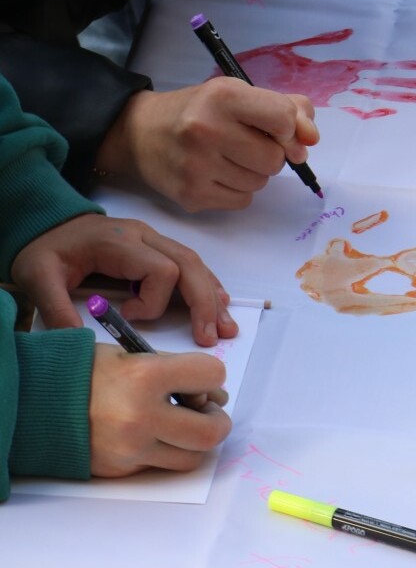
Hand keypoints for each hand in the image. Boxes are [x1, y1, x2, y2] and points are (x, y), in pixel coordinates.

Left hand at [10, 214, 234, 345]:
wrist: (45, 223)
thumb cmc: (44, 250)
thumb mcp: (38, 277)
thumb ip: (55, 308)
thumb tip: (79, 344)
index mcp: (120, 243)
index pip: (161, 269)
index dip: (154, 301)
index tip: (127, 317)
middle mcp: (143, 237)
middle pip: (189, 263)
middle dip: (203, 301)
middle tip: (211, 337)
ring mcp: (151, 239)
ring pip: (194, 262)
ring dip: (211, 294)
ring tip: (225, 326)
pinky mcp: (152, 247)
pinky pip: (186, 262)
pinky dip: (204, 283)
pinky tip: (218, 301)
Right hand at [89, 344, 229, 476]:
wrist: (42, 402)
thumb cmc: (90, 371)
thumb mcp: (134, 355)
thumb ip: (174, 370)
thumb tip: (209, 391)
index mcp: (146, 377)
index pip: (211, 376)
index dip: (213, 377)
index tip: (204, 379)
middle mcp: (142, 417)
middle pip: (210, 432)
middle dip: (217, 420)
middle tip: (207, 411)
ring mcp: (132, 449)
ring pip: (191, 458)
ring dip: (195, 442)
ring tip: (183, 425)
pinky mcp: (123, 470)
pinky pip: (160, 466)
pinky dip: (166, 452)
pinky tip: (154, 434)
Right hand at [96, 81, 319, 212]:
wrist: (141, 132)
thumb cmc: (200, 109)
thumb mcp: (240, 94)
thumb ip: (287, 108)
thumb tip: (311, 140)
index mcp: (223, 96)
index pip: (283, 118)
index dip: (289, 129)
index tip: (279, 130)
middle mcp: (207, 129)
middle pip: (275, 158)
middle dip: (272, 154)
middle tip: (249, 143)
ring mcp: (196, 166)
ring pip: (260, 183)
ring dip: (255, 172)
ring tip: (230, 156)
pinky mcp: (190, 196)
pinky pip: (242, 201)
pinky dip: (238, 190)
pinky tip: (218, 173)